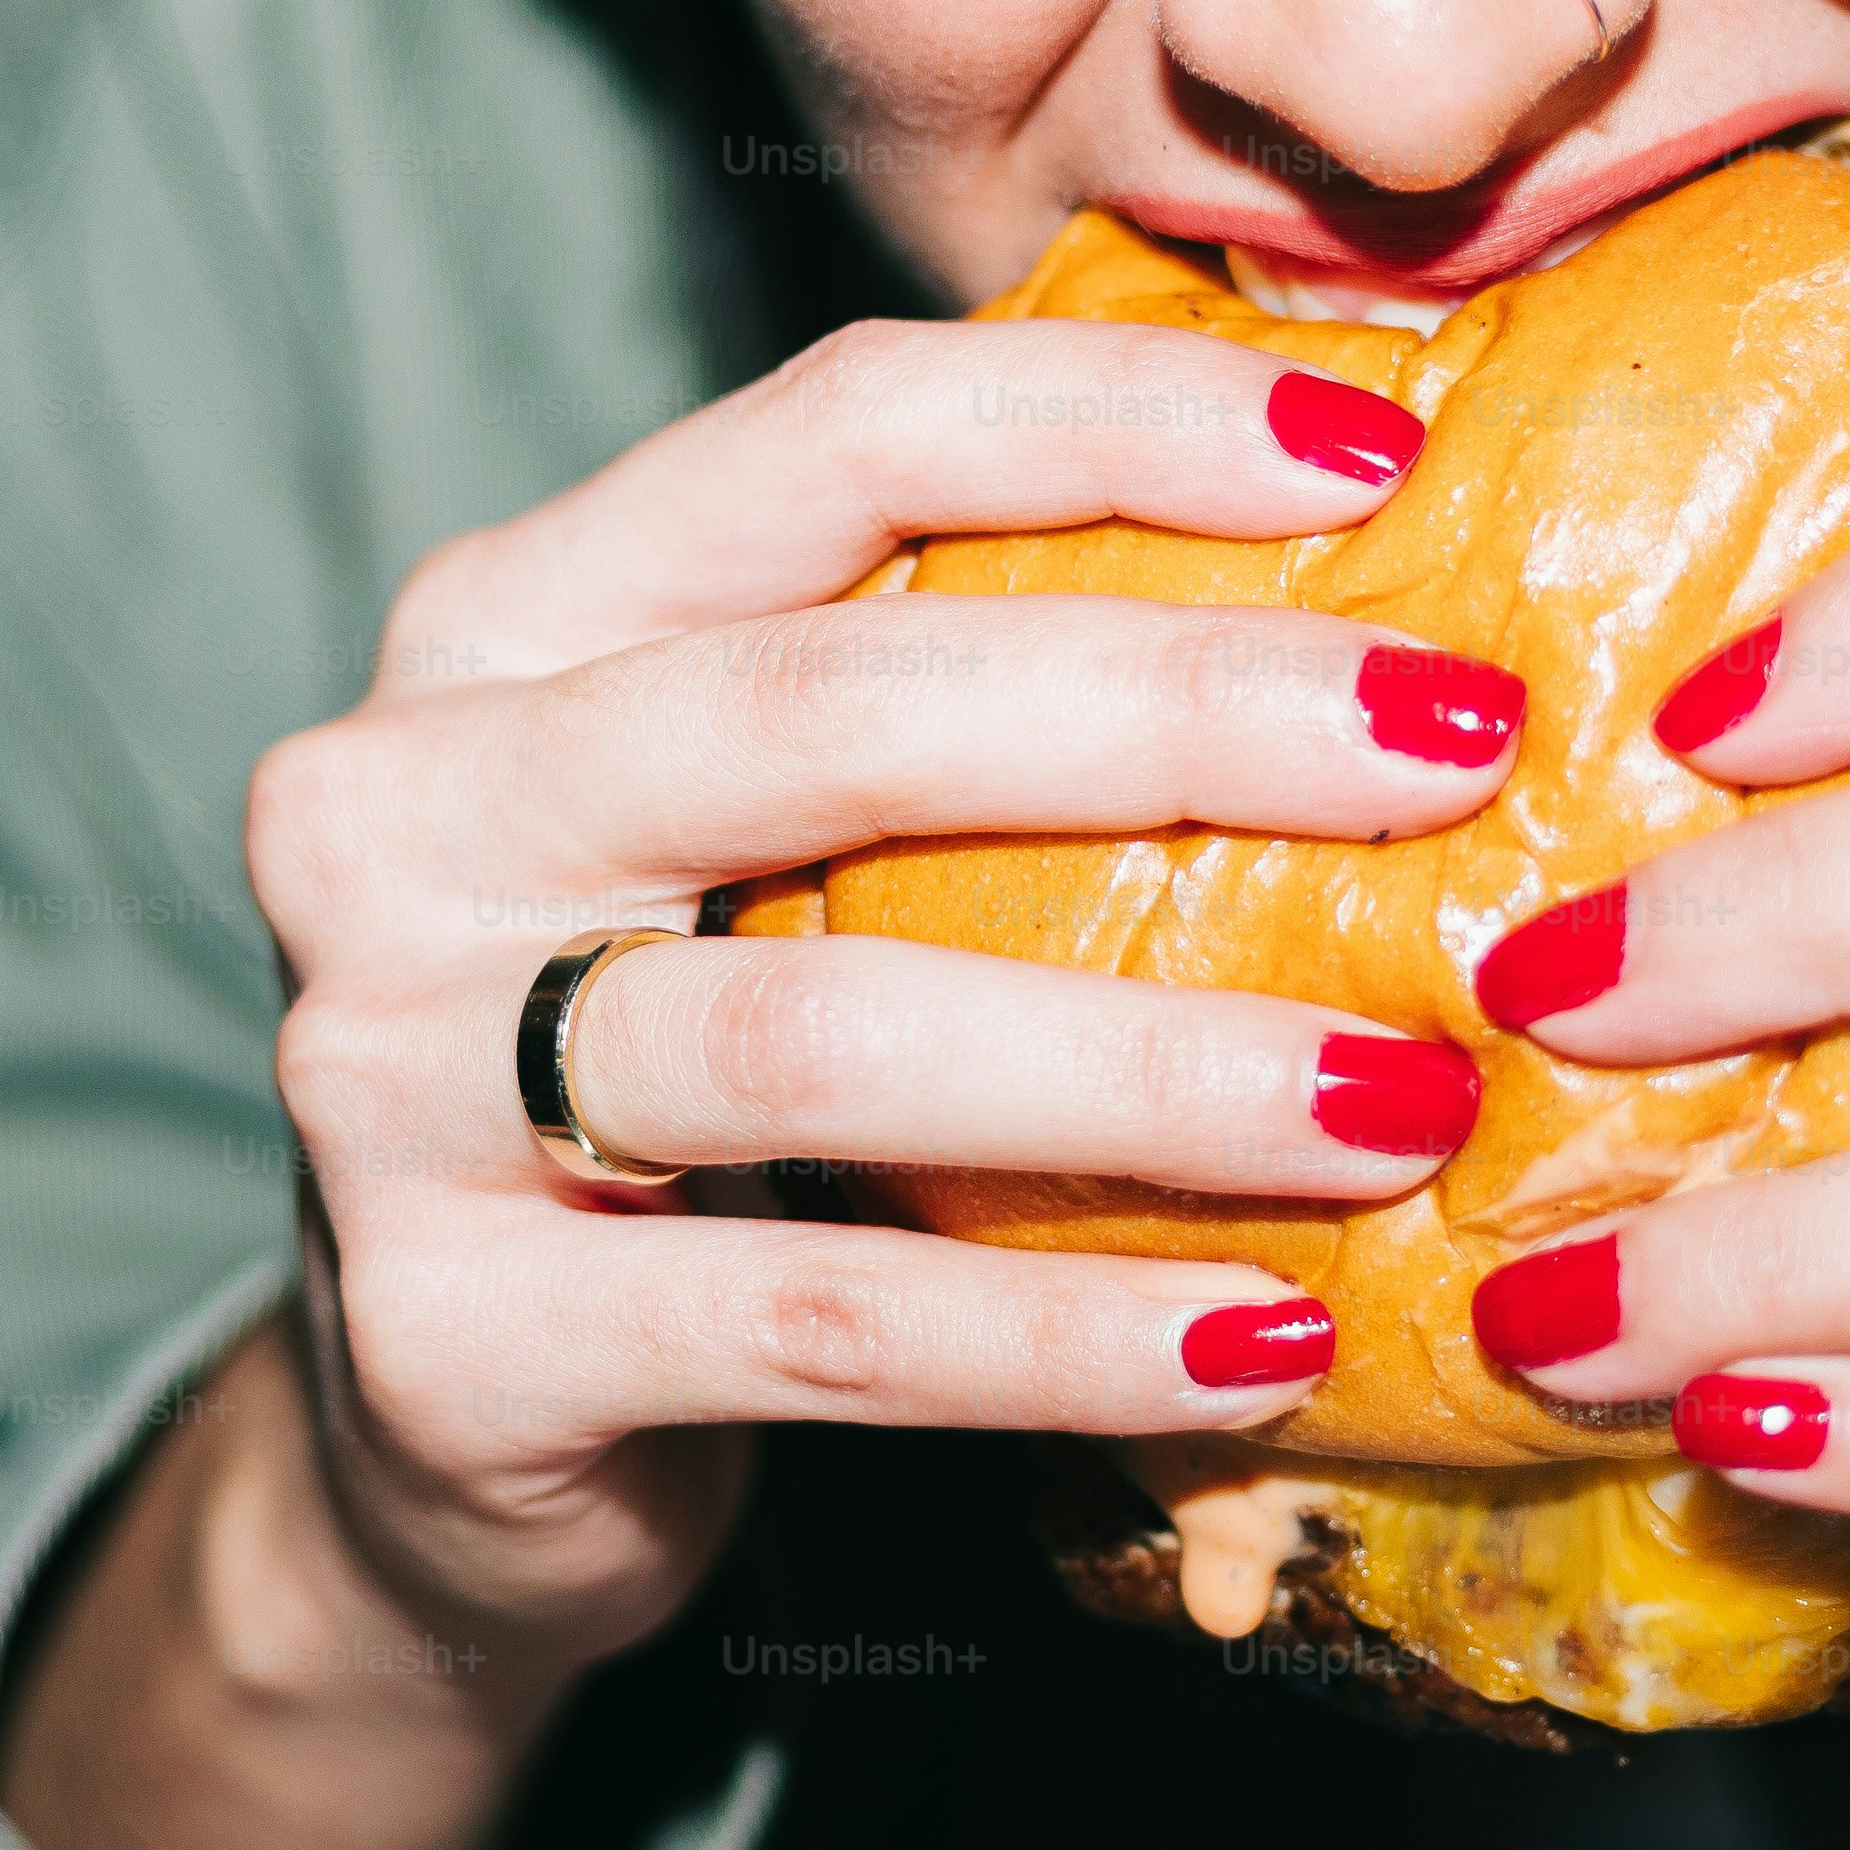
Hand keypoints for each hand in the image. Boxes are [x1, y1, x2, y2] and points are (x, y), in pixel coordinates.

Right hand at [0, 314, 1526, 1849]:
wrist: (449, 1430)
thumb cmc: (695, 1070)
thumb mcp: (774, 834)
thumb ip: (982, 681)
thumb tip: (1418, 522)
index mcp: (508, 622)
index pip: (829, 436)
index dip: (1114, 419)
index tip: (1395, 449)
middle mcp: (404, 810)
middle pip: (823, 709)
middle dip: (1177, 712)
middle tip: (1463, 745)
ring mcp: (386, 1075)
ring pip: (817, 1035)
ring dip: (1153, 1063)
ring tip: (1410, 1096)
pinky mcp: (451, 1339)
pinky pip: (816, 1329)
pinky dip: (1066, 1338)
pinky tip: (1276, 1340)